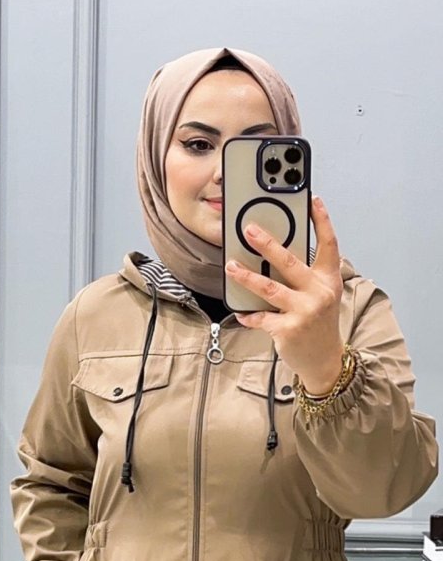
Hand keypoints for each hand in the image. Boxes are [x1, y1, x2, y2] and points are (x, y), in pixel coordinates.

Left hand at [224, 196, 345, 394]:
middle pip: (290, 261)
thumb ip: (304, 277)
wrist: (323, 359)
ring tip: (230, 266)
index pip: (328, 244)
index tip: (312, 201)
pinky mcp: (288, 328)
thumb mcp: (320, 296)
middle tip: (249, 230)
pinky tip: (241, 312)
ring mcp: (304, 311)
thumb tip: (274, 256)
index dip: (322, 221)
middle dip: (267, 244)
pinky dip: (249, 315)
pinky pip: (260, 317)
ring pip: (269, 287)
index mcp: (328, 279)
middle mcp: (319, 292)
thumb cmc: (318, 324)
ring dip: (246, 276)